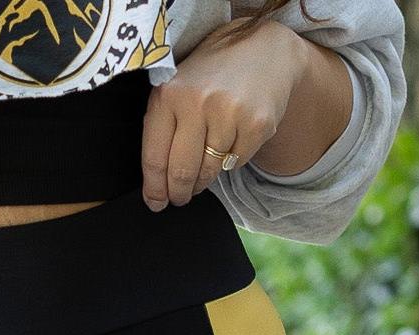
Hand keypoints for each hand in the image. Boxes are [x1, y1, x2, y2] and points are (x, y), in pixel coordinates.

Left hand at [141, 19, 309, 210]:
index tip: (156, 202)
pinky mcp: (256, 125)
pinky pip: (235, 163)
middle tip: (179, 198)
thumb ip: (163, 127)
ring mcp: (229, 113)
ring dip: (203, 179)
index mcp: (170, 94)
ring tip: (203, 170)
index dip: (154, 189)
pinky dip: (231, 160)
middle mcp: (198, 102)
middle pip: (182, 173)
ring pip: (209, 172)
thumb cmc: (212, 74)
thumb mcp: (178, 87)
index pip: (155, 158)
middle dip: (179, 193)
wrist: (263, 49)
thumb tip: (155, 184)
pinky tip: (231, 140)